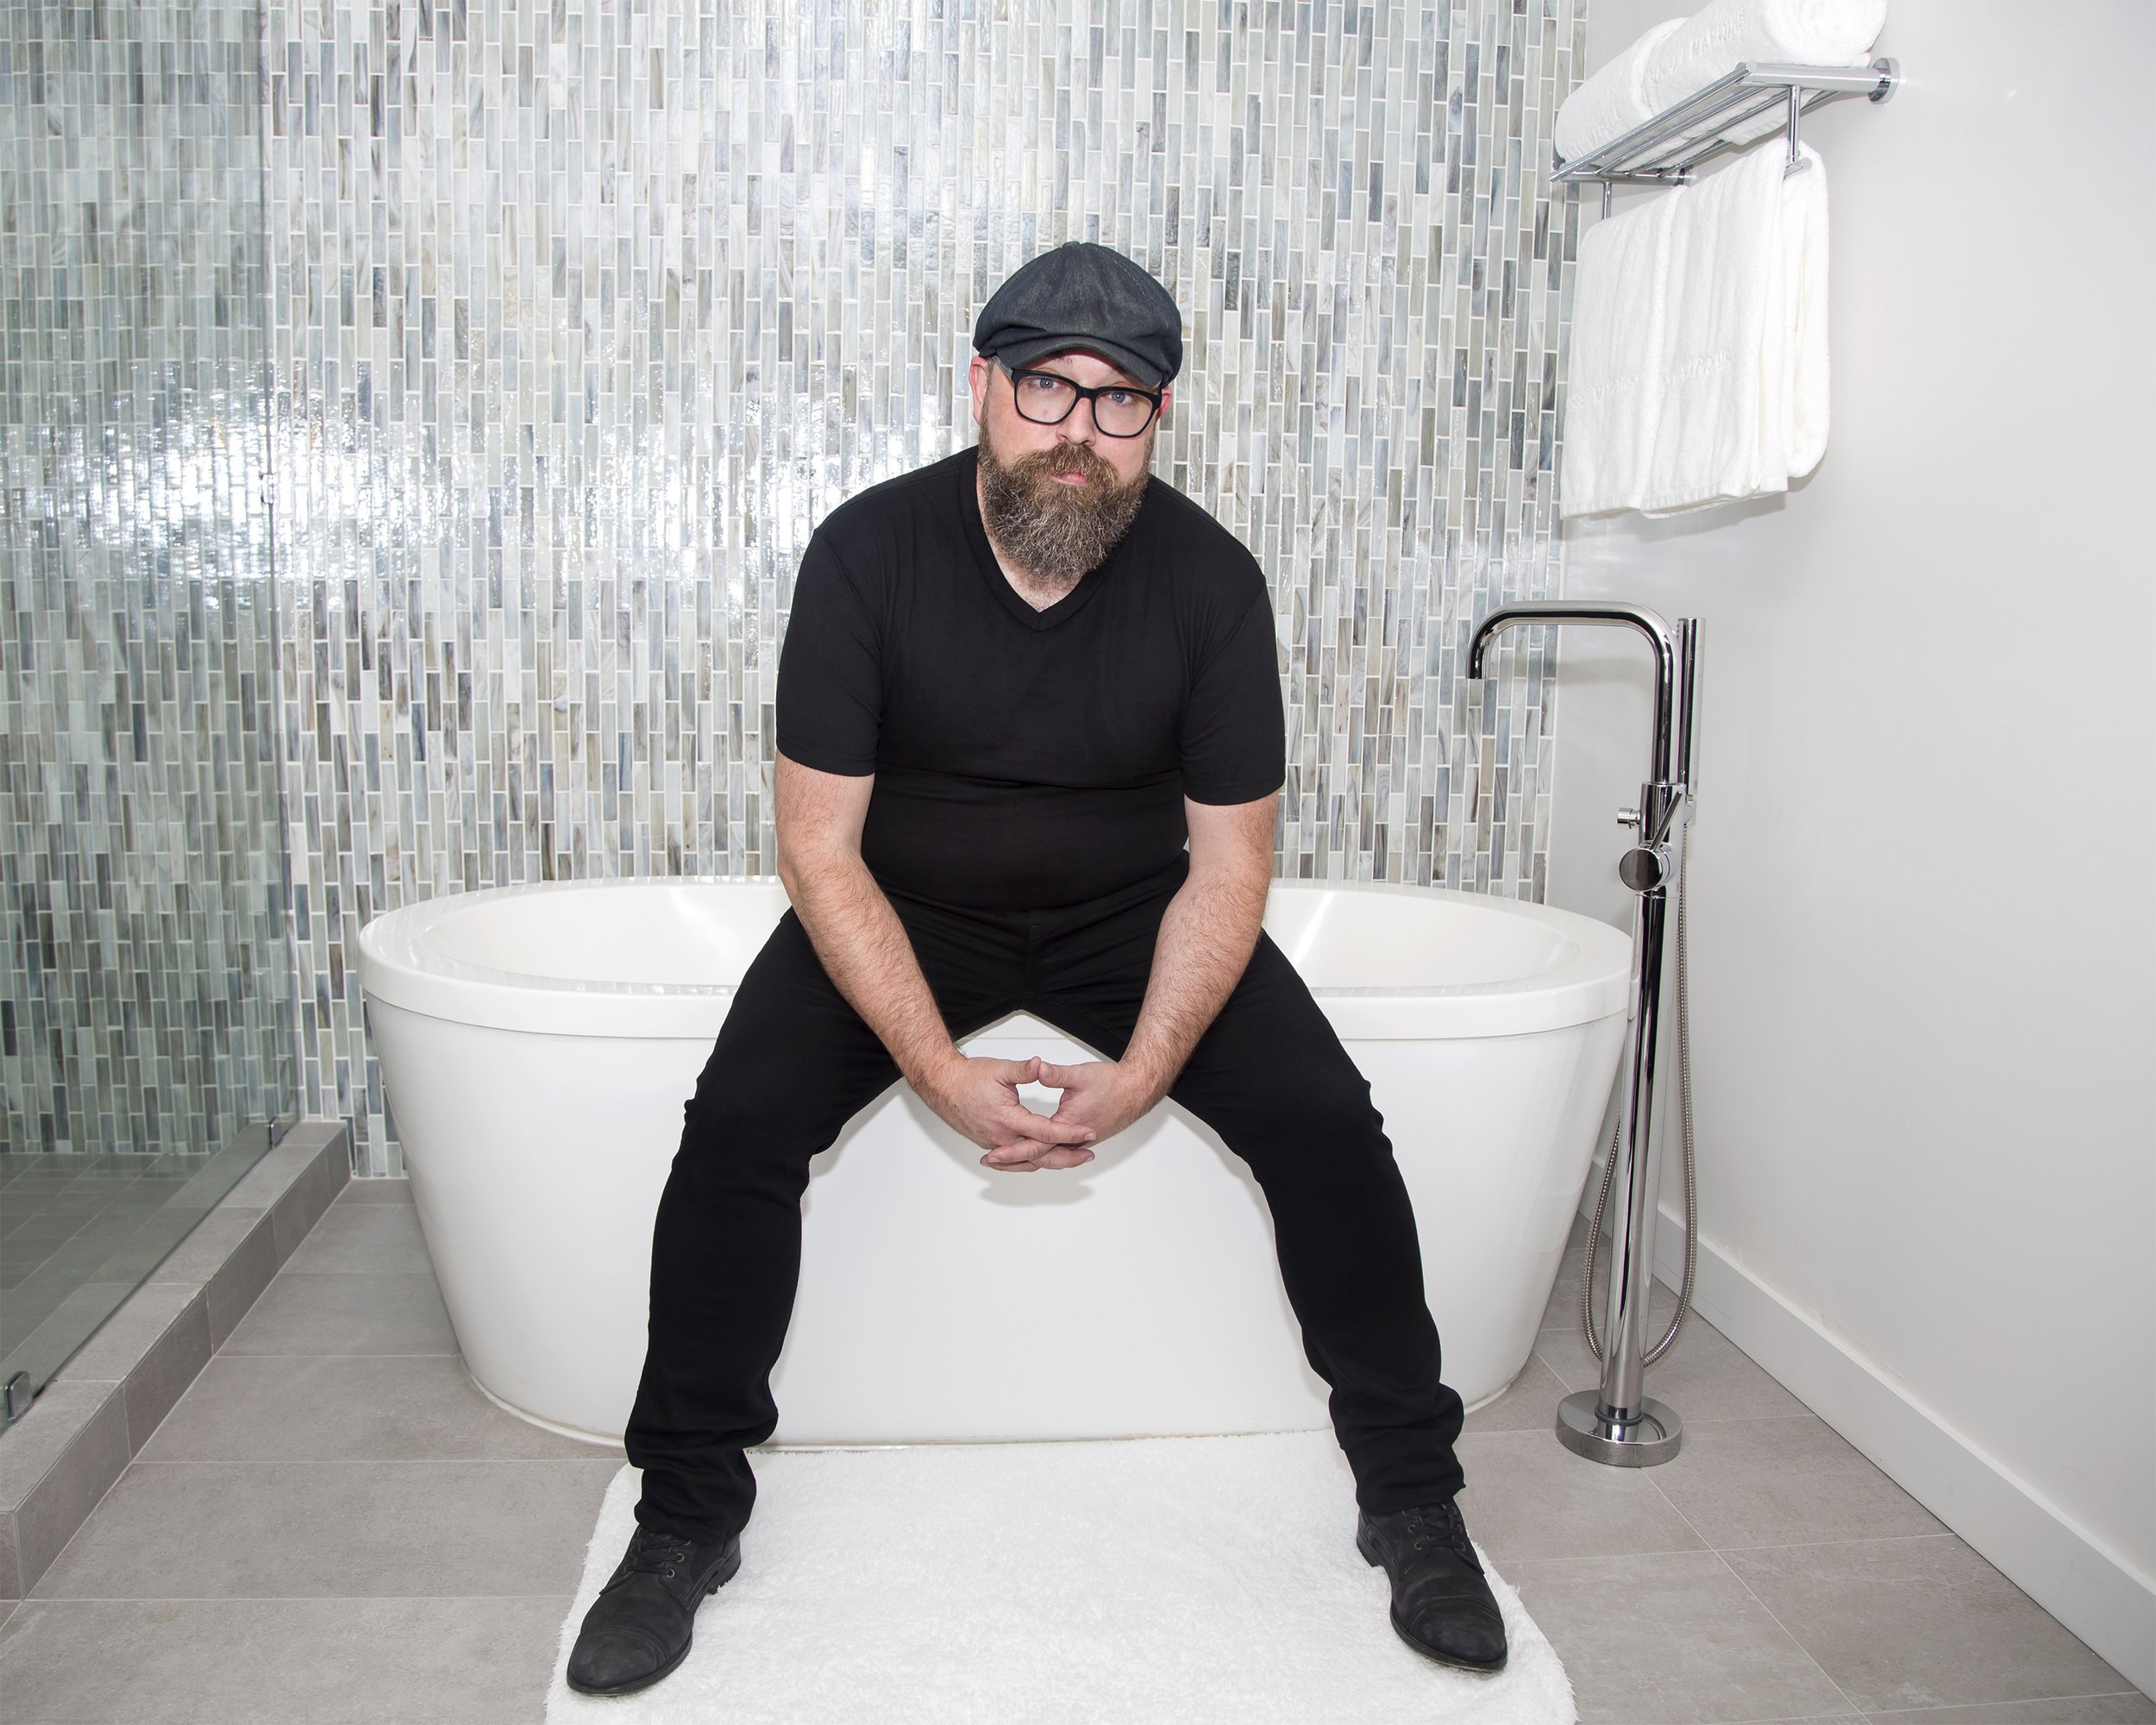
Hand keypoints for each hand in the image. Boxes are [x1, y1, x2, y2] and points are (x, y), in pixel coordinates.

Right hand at [911, 1053, 1096, 1168]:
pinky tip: (1042, 1159)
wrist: (942, 1085)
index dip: (1070, 1133)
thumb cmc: (968, 1078)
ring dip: (1051, 1161)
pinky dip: (1031, 1161)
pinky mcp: (989, 1144)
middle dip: (1067, 1156)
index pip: (1047, 1131)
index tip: (1088, 1132)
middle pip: (1041, 1154)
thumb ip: (1024, 1070)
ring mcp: (994, 1144)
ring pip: (1027, 1161)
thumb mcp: (1000, 1069)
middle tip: (1089, 1155)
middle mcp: (1001, 1137)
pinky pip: (1015, 1159)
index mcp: (1007, 1119)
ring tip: (1072, 1158)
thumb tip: (1040, 1065)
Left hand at [976, 1057, 1159, 1172]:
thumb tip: (1035, 1066)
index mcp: (1067, 1126)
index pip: (1034, 1145)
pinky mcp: (1083, 1138)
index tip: (992, 1155)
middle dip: (1013, 1161)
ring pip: (1048, 1156)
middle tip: (991, 1161)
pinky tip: (1034, 1150)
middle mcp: (1072, 1140)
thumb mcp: (1079, 1075)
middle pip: (1038, 1157)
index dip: (1011, 1151)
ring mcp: (1079, 1141)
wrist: (1136, 1090)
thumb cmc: (1111, 1083)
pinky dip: (1043, 1153)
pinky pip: (1058, 1151)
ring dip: (1027, 1158)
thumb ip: (1055, 1073)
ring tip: (1005, 1159)